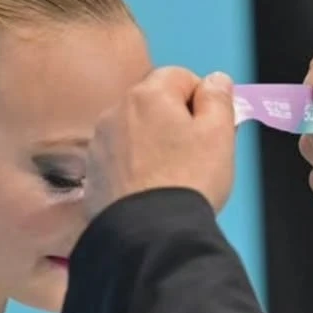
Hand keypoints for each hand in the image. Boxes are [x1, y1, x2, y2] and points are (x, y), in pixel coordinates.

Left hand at [82, 67, 236, 219]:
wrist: (149, 235)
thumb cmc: (188, 181)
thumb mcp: (219, 134)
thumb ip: (218, 98)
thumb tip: (215, 81)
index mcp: (148, 95)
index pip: (181, 77)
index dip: (202, 101)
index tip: (213, 128)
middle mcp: (115, 113)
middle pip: (154, 106)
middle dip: (176, 124)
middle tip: (197, 156)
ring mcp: (99, 146)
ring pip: (135, 135)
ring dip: (153, 147)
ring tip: (172, 180)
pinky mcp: (92, 177)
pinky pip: (120, 163)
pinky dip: (135, 171)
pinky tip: (151, 194)